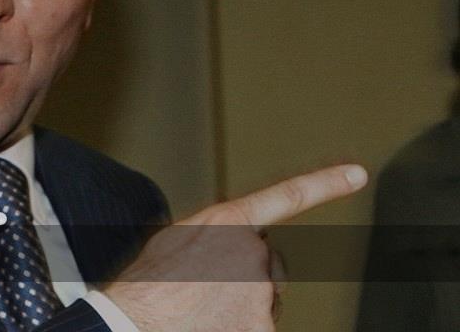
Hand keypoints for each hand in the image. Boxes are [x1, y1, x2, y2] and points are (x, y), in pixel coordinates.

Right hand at [104, 164, 367, 331]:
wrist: (136, 324)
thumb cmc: (147, 287)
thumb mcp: (176, 240)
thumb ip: (214, 235)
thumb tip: (229, 247)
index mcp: (226, 223)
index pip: (285, 198)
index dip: (325, 184)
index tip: (356, 175)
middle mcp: (251, 252)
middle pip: (267, 262)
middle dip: (247, 272)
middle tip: (207, 287)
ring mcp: (261, 292)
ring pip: (264, 297)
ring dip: (241, 302)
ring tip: (201, 308)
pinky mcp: (264, 326)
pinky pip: (261, 324)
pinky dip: (241, 326)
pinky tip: (210, 324)